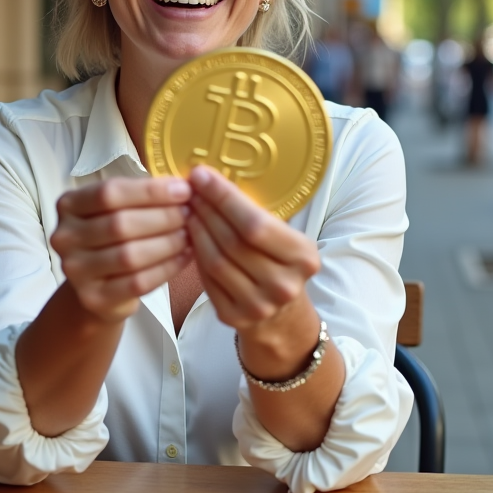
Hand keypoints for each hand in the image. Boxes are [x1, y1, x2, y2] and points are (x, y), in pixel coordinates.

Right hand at [51, 177, 192, 322]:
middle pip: (121, 224)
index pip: (110, 192)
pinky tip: (185, 257)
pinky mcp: (93, 298)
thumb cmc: (112, 238)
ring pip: (130, 255)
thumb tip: (183, 186)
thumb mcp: (117, 210)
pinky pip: (138, 282)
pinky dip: (167, 268)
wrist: (96, 287)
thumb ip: (141, 196)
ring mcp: (75, 271)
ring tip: (190, 234)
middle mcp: (64, 237)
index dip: (150, 191)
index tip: (183, 190)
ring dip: (168, 243)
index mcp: (68, 205)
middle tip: (191, 214)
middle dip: (163, 217)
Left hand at [185, 165, 319, 333]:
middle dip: (206, 209)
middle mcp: (282, 285)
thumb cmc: (280, 264)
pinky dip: (196, 253)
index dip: (224, 198)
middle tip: (189, 189)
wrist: (282, 315)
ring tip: (189, 209)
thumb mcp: (286, 238)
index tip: (202, 175)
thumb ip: (257, 216)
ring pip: (215, 260)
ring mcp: (257, 305)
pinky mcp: (233, 316)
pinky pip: (206, 278)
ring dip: (197, 230)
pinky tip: (191, 236)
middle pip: (232, 241)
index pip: (255, 224)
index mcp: (303, 258)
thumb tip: (213, 181)